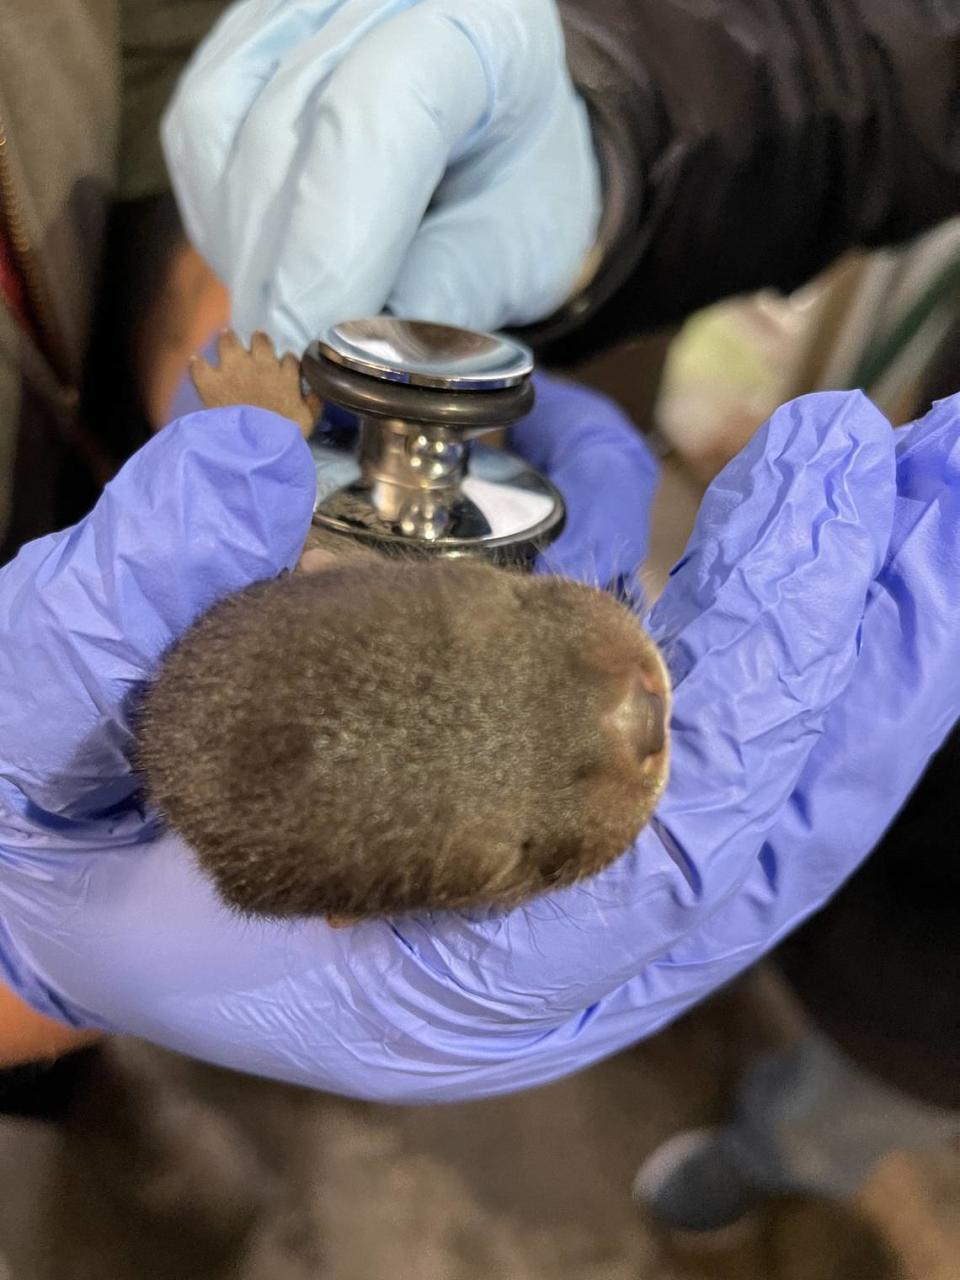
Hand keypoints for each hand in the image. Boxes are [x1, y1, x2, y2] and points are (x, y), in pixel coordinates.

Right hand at [0, 384, 952, 1104]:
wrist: (53, 884)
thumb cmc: (49, 831)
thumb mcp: (31, 740)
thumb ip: (110, 617)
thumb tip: (237, 459)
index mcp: (424, 977)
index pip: (657, 853)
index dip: (765, 678)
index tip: (828, 489)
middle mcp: (529, 948)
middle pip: (759, 820)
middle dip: (875, 649)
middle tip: (944, 475)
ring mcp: (556, 889)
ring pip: (762, 786)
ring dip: (863, 636)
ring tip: (927, 485)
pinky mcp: (548, 818)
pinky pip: (699, 739)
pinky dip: (766, 627)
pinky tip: (790, 509)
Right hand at [161, 0, 600, 351]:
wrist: (503, 126)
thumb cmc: (520, 187)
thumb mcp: (518, 249)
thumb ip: (442, 300)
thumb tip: (355, 365)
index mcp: (477, 22)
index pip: (368, 122)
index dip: (326, 251)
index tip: (311, 357)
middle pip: (281, 135)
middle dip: (278, 282)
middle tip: (287, 386)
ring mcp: (296, 6)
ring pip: (223, 138)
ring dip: (248, 263)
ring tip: (290, 338)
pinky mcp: (241, 41)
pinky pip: (197, 140)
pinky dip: (226, 227)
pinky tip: (271, 274)